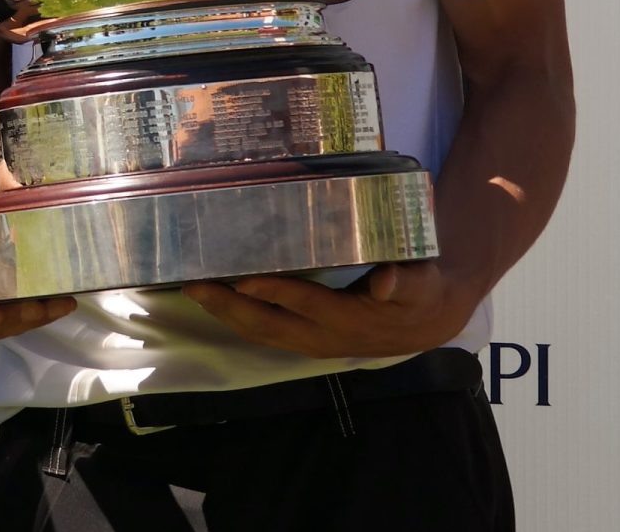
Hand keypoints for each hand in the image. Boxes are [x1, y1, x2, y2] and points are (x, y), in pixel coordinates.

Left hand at [182, 261, 474, 359]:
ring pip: (260, 331)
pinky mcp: (305, 337)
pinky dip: (237, 316)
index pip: (305, 304)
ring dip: (225, 314)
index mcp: (350, 319)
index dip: (274, 293)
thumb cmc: (421, 292)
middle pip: (268, 325)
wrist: (427, 320)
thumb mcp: (422, 284)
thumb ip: (405, 281)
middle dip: (229, 307)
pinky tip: (215, 297)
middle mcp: (324, 335)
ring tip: (193, 289)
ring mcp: (311, 340)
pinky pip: (265, 331)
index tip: (242, 279)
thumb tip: (386, 280)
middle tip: (193, 284)